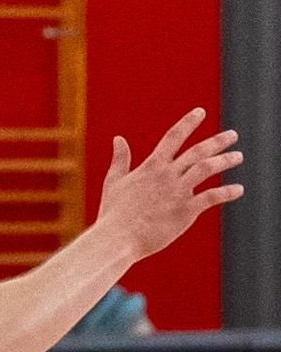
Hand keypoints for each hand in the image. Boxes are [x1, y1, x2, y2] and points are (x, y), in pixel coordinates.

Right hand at [96, 109, 241, 258]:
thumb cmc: (113, 213)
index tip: (200, 112)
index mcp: (151, 166)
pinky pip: (212, 197)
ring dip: (225, 160)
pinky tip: (238, 189)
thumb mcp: (114, 181)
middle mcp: (167, 175)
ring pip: (207, 168)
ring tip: (238, 156)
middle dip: (217, 141)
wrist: (117, 238)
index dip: (188, 123)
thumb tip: (118, 139)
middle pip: (198, 151)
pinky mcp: (186, 211)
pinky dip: (227, 192)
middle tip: (233, 135)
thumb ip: (120, 159)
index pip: (173, 137)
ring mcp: (178, 192)